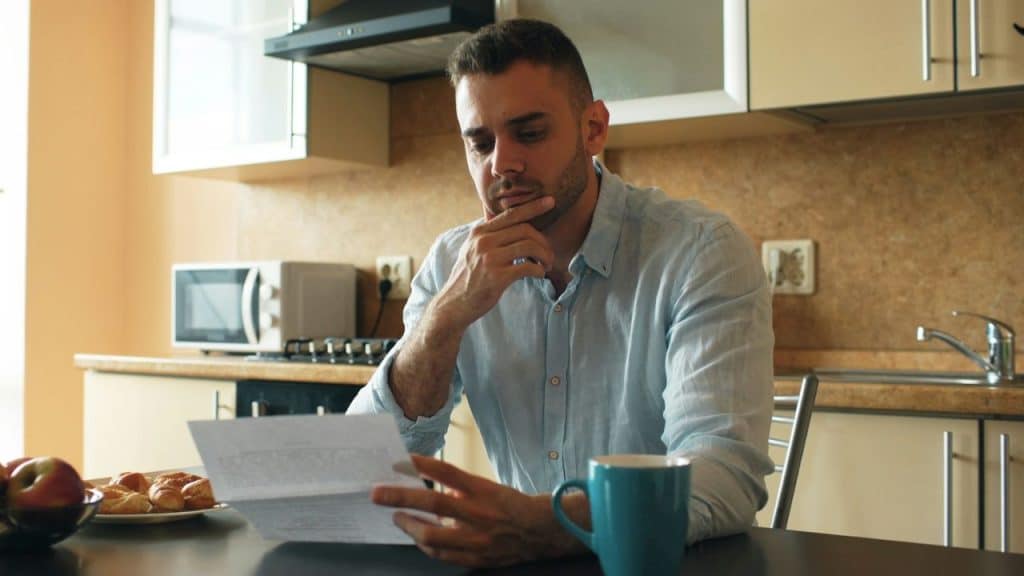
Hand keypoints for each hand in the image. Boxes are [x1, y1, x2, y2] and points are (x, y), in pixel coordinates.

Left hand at [372, 455, 585, 567]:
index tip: (399, 461)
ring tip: (396, 517)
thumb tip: (432, 488)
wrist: (541, 532)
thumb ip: (460, 487)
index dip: (422, 465)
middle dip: (401, 498)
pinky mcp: (477, 558)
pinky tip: (416, 537)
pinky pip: (442, 554)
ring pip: (433, 536)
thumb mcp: (488, 487)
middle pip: (434, 503)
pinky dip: (425, 545)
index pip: (448, 472)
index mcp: (484, 490)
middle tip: (377, 493)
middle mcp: (480, 513)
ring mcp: (478, 538)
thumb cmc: (511, 505)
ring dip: (409, 526)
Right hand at [434, 196, 555, 328]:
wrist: (454, 304)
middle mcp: (483, 242)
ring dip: (545, 256)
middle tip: (549, 255)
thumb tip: (510, 221)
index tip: (550, 202)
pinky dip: (539, 271)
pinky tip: (539, 275)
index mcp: (479, 232)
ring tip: (546, 265)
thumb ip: (489, 235)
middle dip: (543, 241)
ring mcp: (490, 259)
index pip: (511, 214)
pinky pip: (528, 267)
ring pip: (530, 246)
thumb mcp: (472, 249)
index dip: (533, 207)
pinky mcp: (497, 277)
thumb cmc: (468, 277)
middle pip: (525, 230)